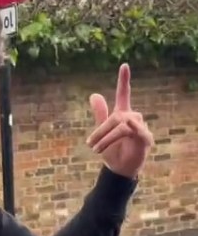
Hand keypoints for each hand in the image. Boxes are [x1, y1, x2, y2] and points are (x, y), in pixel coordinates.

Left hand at [87, 64, 153, 178]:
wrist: (119, 170)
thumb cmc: (113, 151)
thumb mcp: (102, 133)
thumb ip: (100, 114)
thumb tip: (94, 95)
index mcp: (122, 114)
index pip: (124, 94)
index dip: (124, 80)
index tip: (124, 65)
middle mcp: (133, 118)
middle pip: (116, 116)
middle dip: (100, 130)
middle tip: (90, 144)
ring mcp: (140, 128)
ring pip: (121, 124)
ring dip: (106, 137)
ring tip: (96, 149)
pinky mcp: (145, 139)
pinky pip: (135, 131)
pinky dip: (129, 130)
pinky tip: (126, 126)